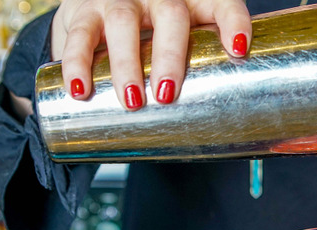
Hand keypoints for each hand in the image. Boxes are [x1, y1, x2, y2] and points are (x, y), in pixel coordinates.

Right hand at [51, 0, 250, 109]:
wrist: (96, 7)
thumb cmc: (153, 33)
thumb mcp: (181, 39)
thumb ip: (199, 68)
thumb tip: (220, 129)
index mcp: (193, 1)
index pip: (222, 3)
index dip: (233, 22)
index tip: (238, 48)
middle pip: (170, 16)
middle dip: (169, 56)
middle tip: (167, 93)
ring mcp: (120, 0)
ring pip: (123, 23)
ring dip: (126, 64)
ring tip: (132, 101)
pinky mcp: (84, 11)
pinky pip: (80, 35)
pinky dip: (77, 63)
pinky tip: (80, 89)